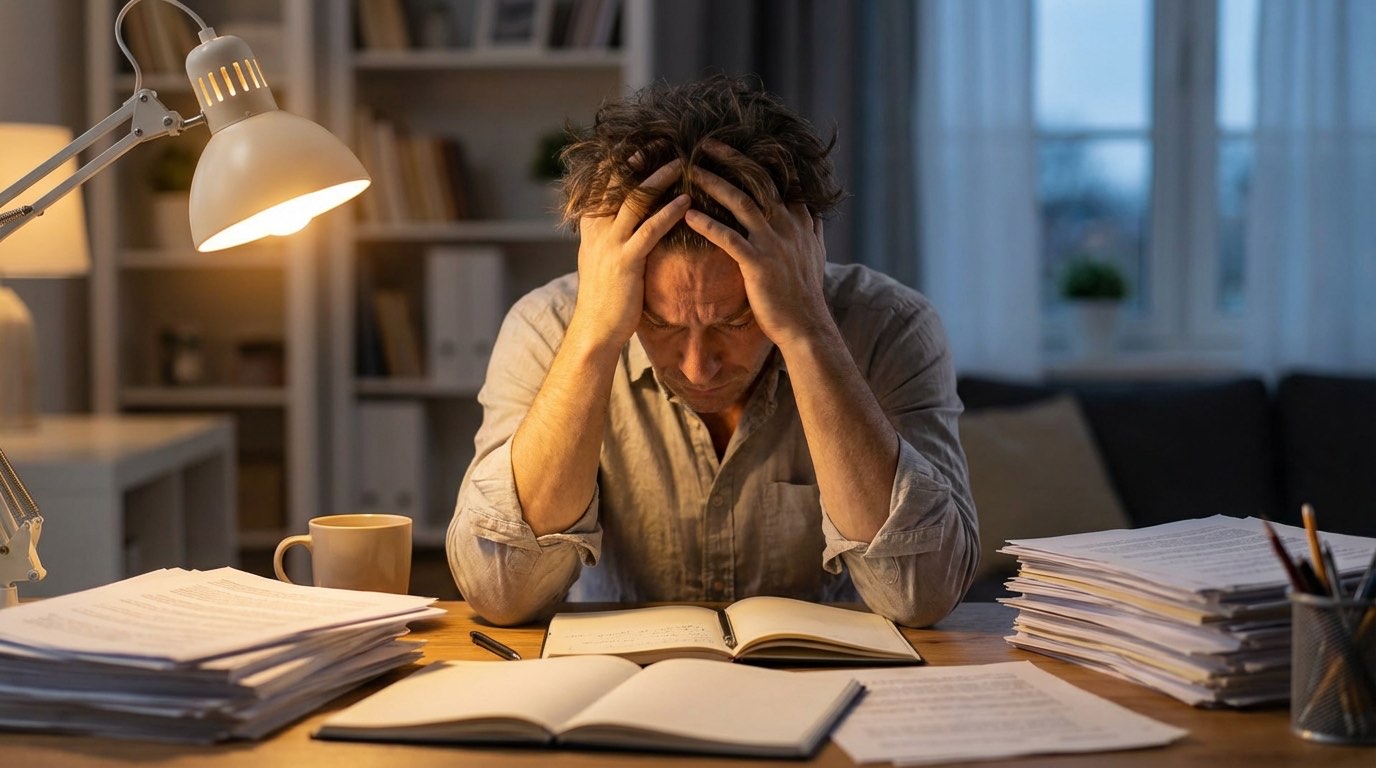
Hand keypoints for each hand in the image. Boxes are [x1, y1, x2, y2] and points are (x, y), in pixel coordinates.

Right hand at [571, 160, 688, 348]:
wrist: (596, 329)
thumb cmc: (605, 297)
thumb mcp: (600, 260)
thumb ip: (608, 237)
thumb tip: (620, 221)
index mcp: (591, 227)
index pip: (603, 184)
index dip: (621, 162)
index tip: (642, 144)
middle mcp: (597, 230)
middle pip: (618, 184)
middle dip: (640, 160)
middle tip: (664, 142)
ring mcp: (610, 245)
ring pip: (634, 201)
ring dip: (659, 179)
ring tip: (681, 164)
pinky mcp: (626, 262)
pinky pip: (649, 231)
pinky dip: (668, 213)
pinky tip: (686, 202)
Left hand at [683, 143, 830, 350]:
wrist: (806, 327)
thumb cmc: (805, 294)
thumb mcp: (816, 254)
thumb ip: (812, 229)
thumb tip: (814, 211)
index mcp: (798, 220)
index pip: (780, 179)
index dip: (757, 158)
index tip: (735, 143)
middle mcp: (787, 225)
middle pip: (758, 180)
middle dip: (731, 158)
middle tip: (706, 143)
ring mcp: (773, 243)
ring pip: (742, 202)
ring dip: (714, 183)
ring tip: (692, 170)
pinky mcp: (758, 264)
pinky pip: (729, 238)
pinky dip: (708, 224)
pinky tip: (688, 215)